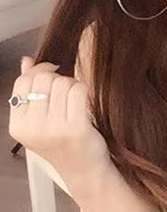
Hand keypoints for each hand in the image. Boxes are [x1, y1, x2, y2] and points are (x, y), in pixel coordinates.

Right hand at [8, 57, 110, 179]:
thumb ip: (30, 89)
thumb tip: (27, 60)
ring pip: (63, 82)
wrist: (83, 171)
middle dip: (58, 79)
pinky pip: (79, 90)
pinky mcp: (75, 128)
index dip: (40, 71)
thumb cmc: (62, 142)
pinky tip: (83, 104)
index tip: (52, 75)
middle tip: (65, 94)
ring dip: (73, 86)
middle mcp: (31, 128)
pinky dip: (84, 91)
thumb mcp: (38, 120)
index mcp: (18, 126)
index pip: (23, 82)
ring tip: (74, 103)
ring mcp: (53, 129)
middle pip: (44, 79)